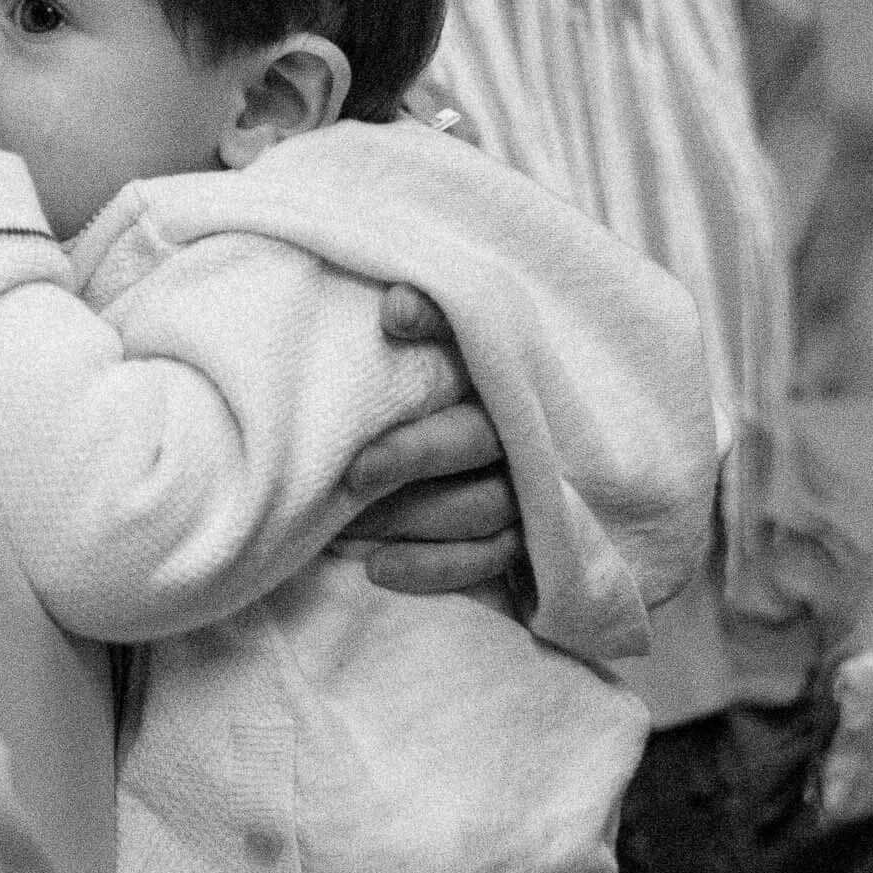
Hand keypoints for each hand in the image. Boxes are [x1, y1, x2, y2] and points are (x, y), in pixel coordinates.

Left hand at [341, 284, 525, 596]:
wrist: (427, 485)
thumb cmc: (406, 404)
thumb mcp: (404, 364)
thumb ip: (417, 323)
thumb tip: (397, 304)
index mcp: (489, 370)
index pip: (471, 338)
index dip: (436, 322)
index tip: (390, 318)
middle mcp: (514, 425)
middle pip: (477, 436)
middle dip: (415, 453)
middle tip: (356, 471)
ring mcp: (525, 486)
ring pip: (482, 505)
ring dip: (411, 518)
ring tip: (347, 527)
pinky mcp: (522, 540)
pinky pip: (486, 558)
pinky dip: (433, 566)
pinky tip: (377, 567)